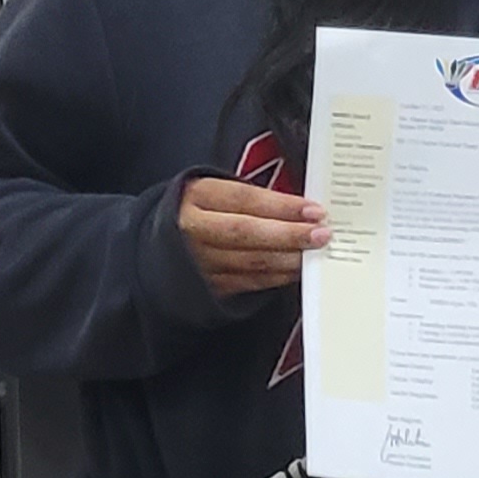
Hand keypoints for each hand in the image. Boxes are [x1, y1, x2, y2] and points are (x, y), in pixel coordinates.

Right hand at [179, 176, 327, 297]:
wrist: (156, 240)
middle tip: (322, 234)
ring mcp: (198, 261)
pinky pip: (249, 282)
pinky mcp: (206, 286)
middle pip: (246, 232)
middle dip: (289, 234)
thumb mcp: (217, 191)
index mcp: (197, 196)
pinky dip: (278, 276)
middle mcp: (193, 229)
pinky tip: (297, 268)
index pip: (244, 199)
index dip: (282, 206)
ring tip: (316, 252)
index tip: (314, 210)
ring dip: (289, 258)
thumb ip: (254, 198)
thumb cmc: (200, 210)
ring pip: (250, 261)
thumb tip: (302, 209)